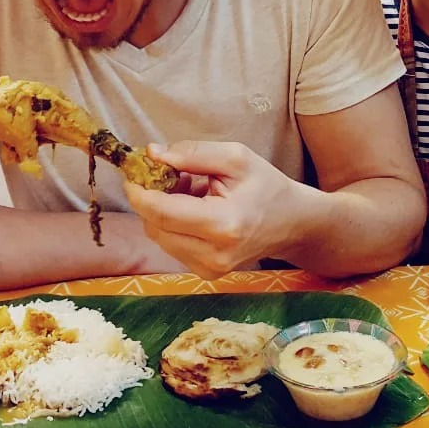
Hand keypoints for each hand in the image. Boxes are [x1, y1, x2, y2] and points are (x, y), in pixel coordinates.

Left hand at [123, 141, 301, 278]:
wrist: (294, 223)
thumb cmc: (267, 186)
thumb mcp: (236, 158)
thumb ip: (193, 153)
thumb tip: (152, 154)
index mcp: (223, 224)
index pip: (162, 212)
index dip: (139, 191)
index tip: (134, 171)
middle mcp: (214, 255)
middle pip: (154, 226)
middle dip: (151, 198)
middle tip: (169, 175)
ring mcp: (210, 269)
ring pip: (159, 237)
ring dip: (162, 211)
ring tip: (189, 191)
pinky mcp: (206, 274)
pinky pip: (171, 245)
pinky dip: (173, 224)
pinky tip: (194, 210)